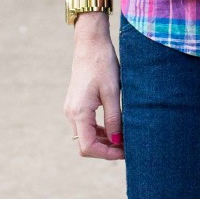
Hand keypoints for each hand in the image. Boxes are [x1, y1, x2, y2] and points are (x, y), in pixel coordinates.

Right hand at [63, 14, 123, 158]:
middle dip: (106, 150)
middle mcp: (71, 114)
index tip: (125, 152)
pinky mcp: (76, 105)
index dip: (107, 154)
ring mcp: (71, 110)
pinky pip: (86, 126)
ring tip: (125, 137)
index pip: (88, 147)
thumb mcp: (112, 93)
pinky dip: (99, 131)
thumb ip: (114, 119)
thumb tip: (117, 142)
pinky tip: (115, 127)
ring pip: (85, 137)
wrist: (90, 45)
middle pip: (85, 145)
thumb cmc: (103, 65)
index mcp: (78, 112)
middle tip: (128, 147)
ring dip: (104, 141)